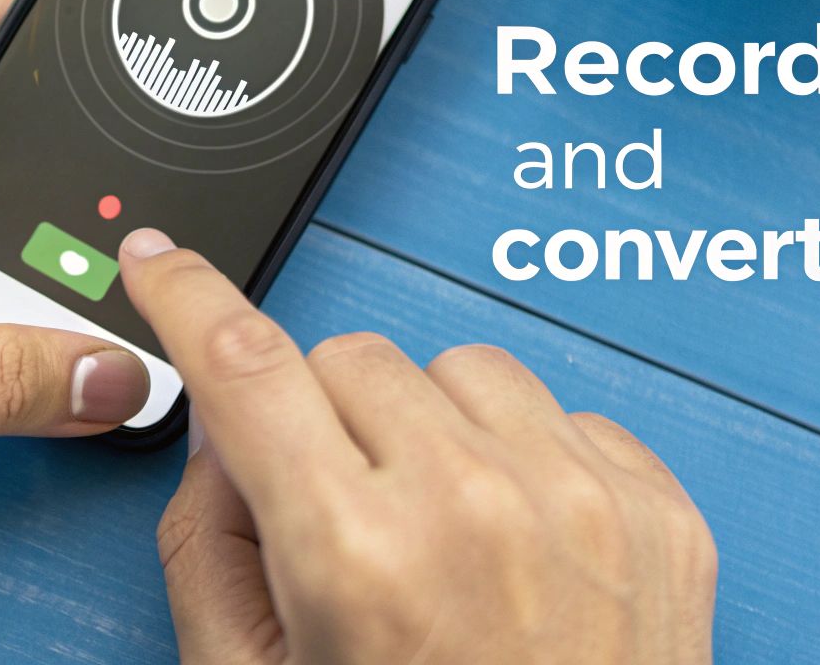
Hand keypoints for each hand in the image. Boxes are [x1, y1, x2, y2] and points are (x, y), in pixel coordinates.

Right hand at [119, 229, 716, 663]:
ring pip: (459, 369)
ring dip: (428, 429)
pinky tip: (518, 550)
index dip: (188, 299)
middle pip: (349, 358)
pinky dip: (522, 461)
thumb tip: (224, 438)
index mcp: (357, 556)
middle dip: (322, 420)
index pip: (244, 367)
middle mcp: (474, 505)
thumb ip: (210, 549)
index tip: (162, 264)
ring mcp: (581, 500)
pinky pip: (560, 413)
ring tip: (441, 534)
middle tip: (341, 516)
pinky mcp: (658, 510)